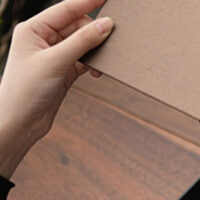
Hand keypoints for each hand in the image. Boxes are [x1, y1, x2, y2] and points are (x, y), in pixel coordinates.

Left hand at [0, 0, 113, 177]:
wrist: (21, 122)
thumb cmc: (28, 89)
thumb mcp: (56, 61)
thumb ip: (82, 42)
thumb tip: (106, 25)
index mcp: (33, 28)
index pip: (65, 9)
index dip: (87, 2)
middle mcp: (43, 39)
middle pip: (76, 27)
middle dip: (93, 33)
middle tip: (112, 42)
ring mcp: (54, 56)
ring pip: (82, 45)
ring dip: (95, 51)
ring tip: (104, 62)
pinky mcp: (63, 72)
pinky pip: (83, 61)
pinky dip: (93, 65)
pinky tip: (98, 72)